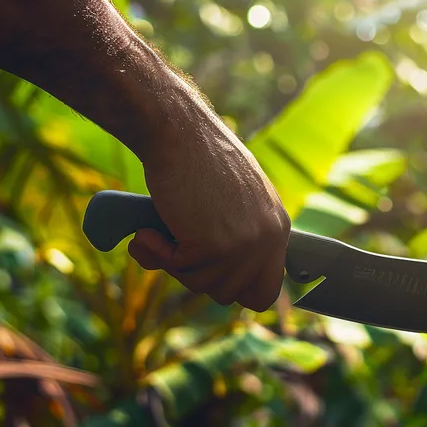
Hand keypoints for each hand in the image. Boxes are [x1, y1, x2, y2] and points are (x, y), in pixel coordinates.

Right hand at [127, 99, 290, 311]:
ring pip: (202, 285)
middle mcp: (268, 238)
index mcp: (277, 227)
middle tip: (178, 243)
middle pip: (229, 294)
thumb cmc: (197, 160)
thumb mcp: (233, 201)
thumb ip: (232, 238)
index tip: (209, 273)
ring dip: (175, 263)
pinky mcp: (216, 244)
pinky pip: (180, 270)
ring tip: (162, 230)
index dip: (235, 290)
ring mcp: (245, 243)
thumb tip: (206, 281)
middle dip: (198, 274)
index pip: (266, 291)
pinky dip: (157, 254)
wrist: (179, 132)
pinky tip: (149, 230)